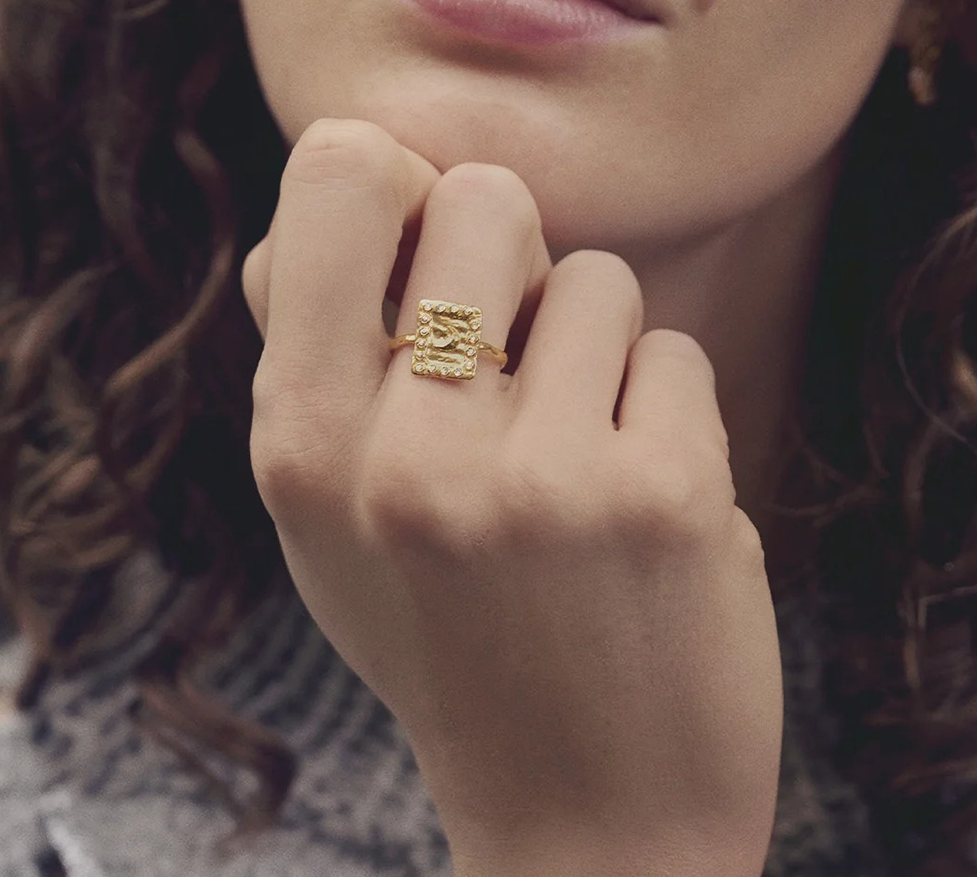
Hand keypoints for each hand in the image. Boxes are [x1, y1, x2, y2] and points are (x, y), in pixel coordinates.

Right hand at [243, 119, 783, 876]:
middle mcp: (409, 457)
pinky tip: (637, 511)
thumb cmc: (450, 634)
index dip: (395, 182)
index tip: (425, 241)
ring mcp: (543, 480)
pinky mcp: (666, 497)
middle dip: (513, 257)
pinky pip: (674, 353)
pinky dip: (664, 414)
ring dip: (595, 356)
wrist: (587, 829)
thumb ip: (318, 343)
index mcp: (302, 445)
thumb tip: (349, 165)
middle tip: (514, 358)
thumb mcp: (329, 516)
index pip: (340, 175)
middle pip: (487, 195)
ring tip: (571, 464)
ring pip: (597, 278)